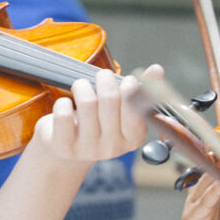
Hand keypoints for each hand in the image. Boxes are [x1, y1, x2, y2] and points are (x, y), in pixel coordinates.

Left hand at [32, 64, 162, 163]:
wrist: (68, 149)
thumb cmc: (99, 123)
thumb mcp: (122, 109)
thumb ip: (142, 89)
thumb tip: (156, 69)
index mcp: (133, 137)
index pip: (136, 107)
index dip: (131, 87)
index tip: (126, 81)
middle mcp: (113, 147)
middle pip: (110, 98)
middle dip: (104, 79)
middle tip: (102, 75)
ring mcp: (88, 149)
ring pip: (87, 102)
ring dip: (82, 86)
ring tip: (81, 86)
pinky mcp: (64, 147)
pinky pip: (64, 114)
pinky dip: (62, 102)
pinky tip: (66, 105)